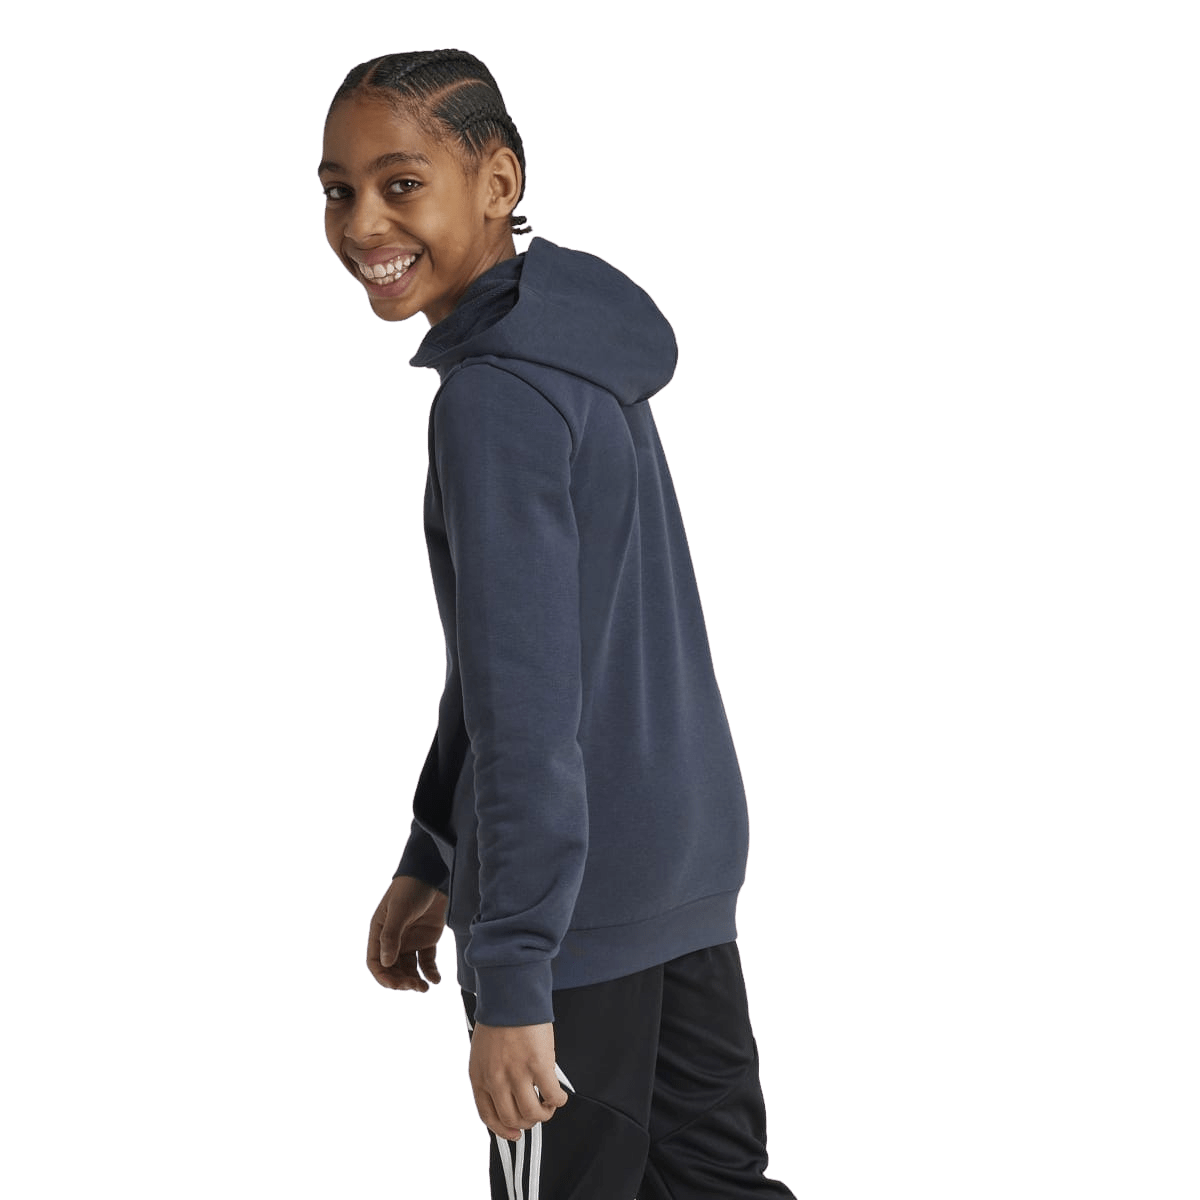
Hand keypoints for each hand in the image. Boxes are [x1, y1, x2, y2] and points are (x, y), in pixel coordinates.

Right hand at [366, 875, 448, 991]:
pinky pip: (427, 962)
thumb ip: (392, 936)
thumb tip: (386, 964)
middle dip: (402, 981)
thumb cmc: (411, 889)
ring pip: (409, 968)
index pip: (377, 962)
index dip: (384, 977)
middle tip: (416, 986)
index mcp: (380, 933)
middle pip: (393, 969)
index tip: (397, 985)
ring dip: (415, 979)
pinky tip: (436, 979)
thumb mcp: (399, 911)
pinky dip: (430, 972)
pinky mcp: (428, 939)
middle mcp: (394, 940)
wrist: (434, 874)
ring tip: (425, 987)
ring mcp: (411, 940)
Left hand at [469, 1020, 569, 1141]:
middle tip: (536, 1113)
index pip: (489, 1116)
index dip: (503, 1130)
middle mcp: (497, 1080)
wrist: (510, 995)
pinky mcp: (539, 1065)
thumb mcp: (482, 1052)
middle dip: (527, 1122)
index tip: (514, 1134)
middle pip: (513, 1119)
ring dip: (544, 1114)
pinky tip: (559, 1095)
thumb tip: (505, 1095)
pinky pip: (551, 1095)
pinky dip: (558, 1100)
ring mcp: (517, 1074)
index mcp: (480, 1077)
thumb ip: (490, 1075)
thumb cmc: (498, 1018)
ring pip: (532, 1114)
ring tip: (549, 1105)